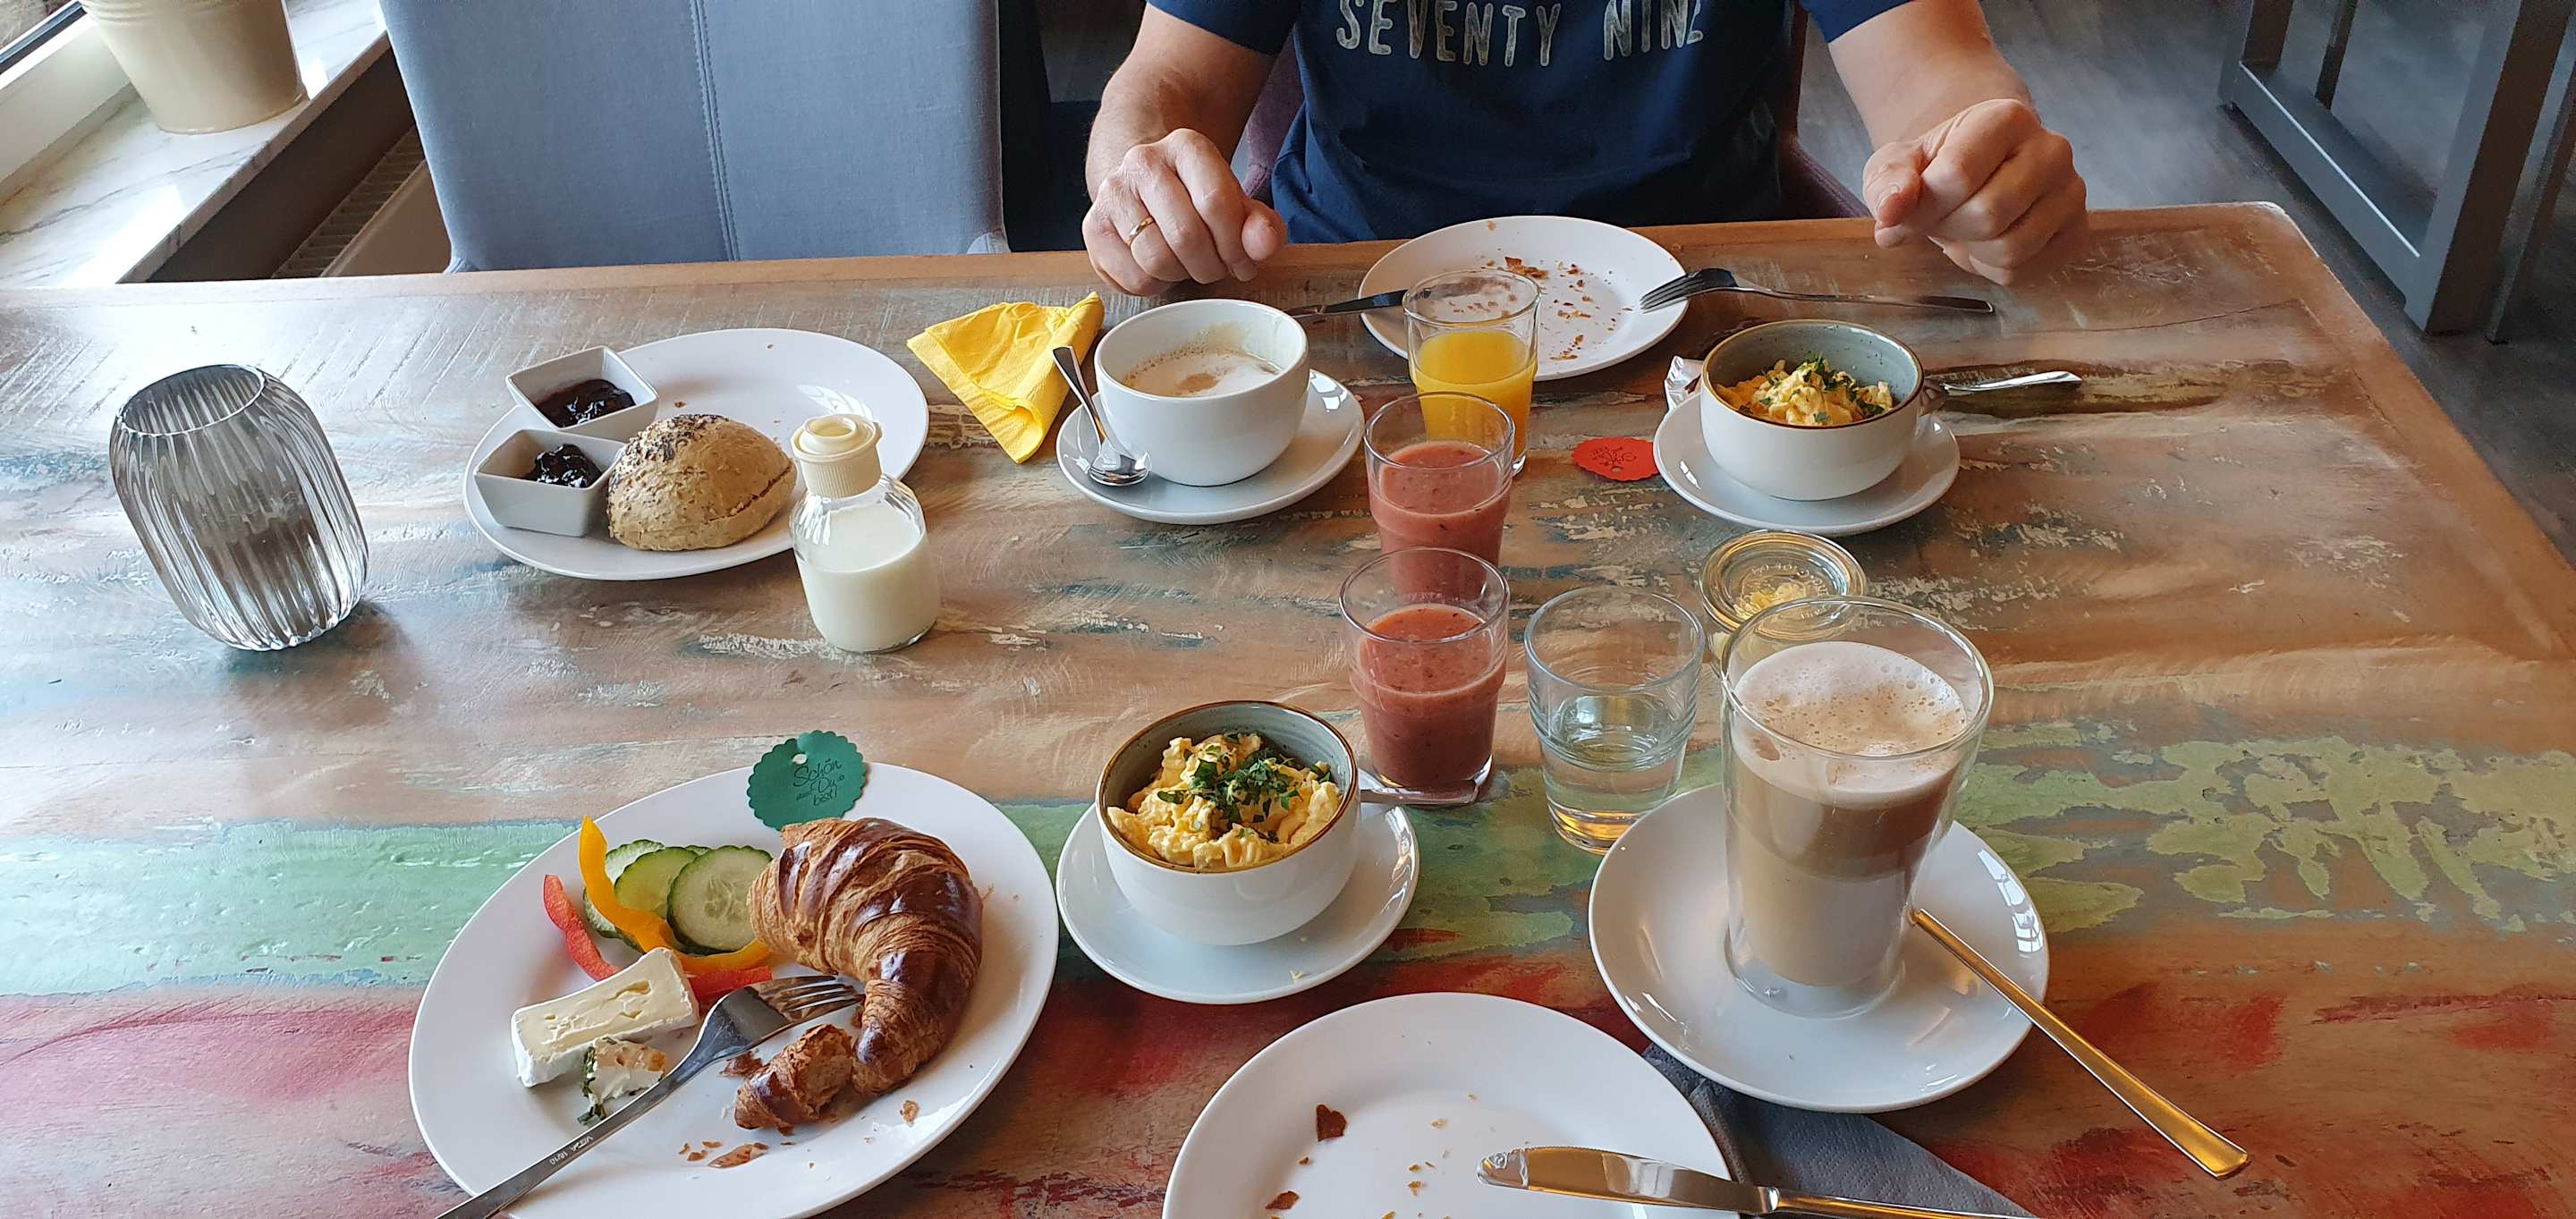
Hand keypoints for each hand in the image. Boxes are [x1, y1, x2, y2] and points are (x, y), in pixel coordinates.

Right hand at [1083, 129, 1287, 295]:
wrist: (1146, 185)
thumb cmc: (1197, 197)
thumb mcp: (1236, 204)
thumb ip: (1260, 225)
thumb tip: (1263, 245)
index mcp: (1186, 146)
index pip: (1216, 202)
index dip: (1236, 245)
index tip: (1243, 261)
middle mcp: (1142, 161)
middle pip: (1185, 236)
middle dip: (1211, 265)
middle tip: (1216, 266)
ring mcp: (1112, 193)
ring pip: (1156, 260)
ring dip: (1182, 275)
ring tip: (1188, 264)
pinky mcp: (1092, 227)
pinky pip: (1134, 278)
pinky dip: (1155, 285)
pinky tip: (1161, 268)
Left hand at [1862, 98, 2086, 285]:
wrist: (1978, 172)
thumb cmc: (1936, 166)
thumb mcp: (1898, 166)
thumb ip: (1889, 183)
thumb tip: (1892, 210)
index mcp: (2006, 118)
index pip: (1957, 176)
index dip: (1921, 207)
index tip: (1906, 209)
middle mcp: (2051, 150)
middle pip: (1987, 215)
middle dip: (1950, 228)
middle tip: (1941, 218)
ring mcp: (2071, 192)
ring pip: (2010, 249)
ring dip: (1972, 250)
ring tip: (1966, 227)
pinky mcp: (2076, 232)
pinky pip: (2024, 272)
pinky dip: (1991, 268)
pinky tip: (1987, 242)